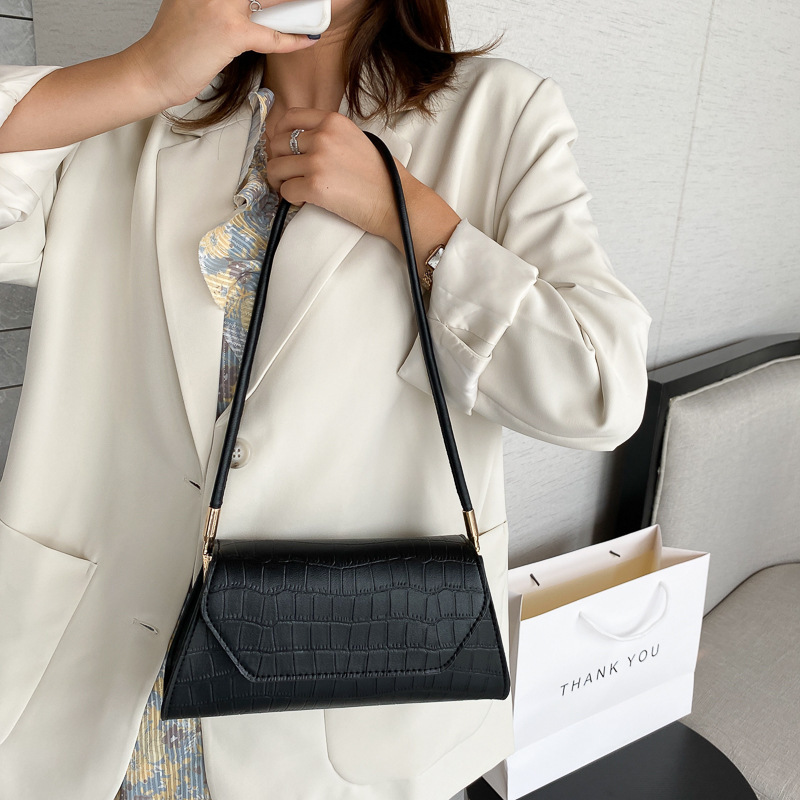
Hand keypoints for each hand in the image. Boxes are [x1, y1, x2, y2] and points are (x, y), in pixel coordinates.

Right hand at [128, 0, 318, 108]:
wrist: (153, 71)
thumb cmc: (174, 46)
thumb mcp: (193, 6)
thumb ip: (220, 0)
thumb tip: (251, 2)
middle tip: (308, 1)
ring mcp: (221, 5)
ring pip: (272, 3)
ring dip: (296, 9)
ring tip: (313, 11)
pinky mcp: (230, 32)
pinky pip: (271, 35)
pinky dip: (293, 39)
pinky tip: (307, 38)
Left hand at [266, 108, 399, 238]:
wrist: (395, 202)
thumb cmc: (380, 176)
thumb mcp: (356, 139)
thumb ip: (330, 134)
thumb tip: (300, 142)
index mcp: (333, 121)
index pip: (289, 118)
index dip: (279, 135)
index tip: (283, 149)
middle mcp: (323, 136)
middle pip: (277, 144)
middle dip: (278, 160)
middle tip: (287, 175)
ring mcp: (317, 161)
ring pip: (276, 168)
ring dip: (280, 181)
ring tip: (293, 188)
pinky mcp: (314, 185)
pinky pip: (285, 191)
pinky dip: (290, 199)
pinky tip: (304, 201)